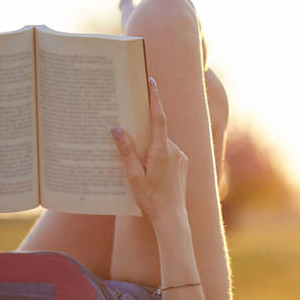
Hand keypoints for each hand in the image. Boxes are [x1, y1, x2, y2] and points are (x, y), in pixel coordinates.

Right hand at [111, 78, 188, 223]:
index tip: (151, 82)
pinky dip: (157, 154)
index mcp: (161, 151)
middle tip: (129, 128)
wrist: (172, 217)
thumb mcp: (133, 176)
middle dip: (143, 129)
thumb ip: (126, 151)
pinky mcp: (183, 162)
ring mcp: (181, 156)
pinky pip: (168, 151)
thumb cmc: (151, 199)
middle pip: (156, 131)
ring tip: (138, 163)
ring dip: (150, 146)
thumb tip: (116, 129)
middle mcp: (174, 150)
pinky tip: (149, 169)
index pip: (159, 118)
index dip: (155, 99)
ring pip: (161, 142)